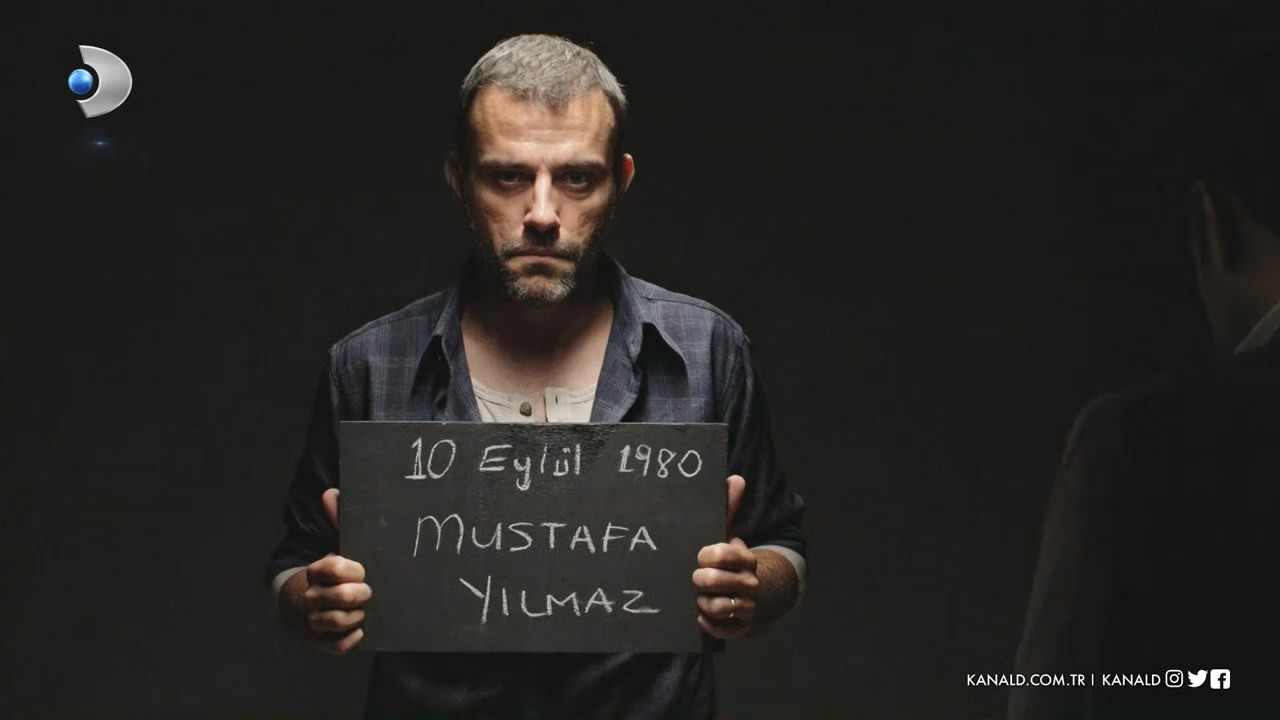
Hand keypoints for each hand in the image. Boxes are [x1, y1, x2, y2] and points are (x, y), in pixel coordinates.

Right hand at [281, 488, 371, 654]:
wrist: (310, 605)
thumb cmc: (336, 573)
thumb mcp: (340, 547)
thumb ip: (339, 521)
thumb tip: (331, 492)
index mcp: (316, 572)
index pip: (333, 568)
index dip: (351, 570)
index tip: (362, 570)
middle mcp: (311, 597)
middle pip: (339, 597)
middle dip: (359, 595)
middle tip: (369, 592)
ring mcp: (315, 621)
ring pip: (337, 621)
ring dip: (357, 617)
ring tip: (366, 610)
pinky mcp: (323, 642)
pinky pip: (340, 645)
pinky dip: (353, 638)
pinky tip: (362, 628)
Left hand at [692, 474, 757, 638]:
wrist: (747, 593)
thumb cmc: (727, 561)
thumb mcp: (725, 535)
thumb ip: (728, 508)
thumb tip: (735, 478)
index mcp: (745, 558)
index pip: (723, 553)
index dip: (706, 555)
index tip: (700, 556)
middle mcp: (750, 583)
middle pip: (715, 581)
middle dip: (699, 579)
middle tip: (695, 578)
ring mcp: (747, 607)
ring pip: (718, 607)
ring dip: (703, 602)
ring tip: (699, 596)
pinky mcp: (740, 628)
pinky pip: (719, 630)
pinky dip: (707, 623)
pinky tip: (701, 615)